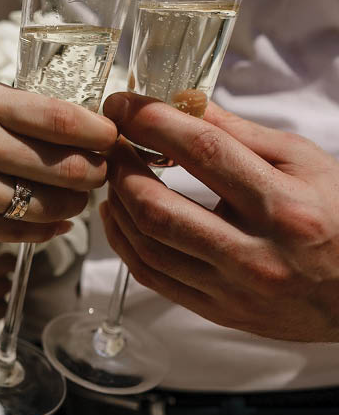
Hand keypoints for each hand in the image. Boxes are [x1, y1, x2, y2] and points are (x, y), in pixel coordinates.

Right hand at [0, 76, 116, 244]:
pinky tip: (53, 221)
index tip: (116, 137)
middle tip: (101, 171)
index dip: (102, 133)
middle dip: (96, 172)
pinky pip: (20, 233)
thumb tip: (64, 122)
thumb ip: (6, 106)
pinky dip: (47, 229)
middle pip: (67, 167)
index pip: (62, 119)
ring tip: (76, 197)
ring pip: (49, 206)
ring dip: (74, 204)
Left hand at [100, 92, 338, 341]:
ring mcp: (235, 290)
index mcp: (284, 207)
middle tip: (112, 140)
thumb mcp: (302, 162)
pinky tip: (119, 214)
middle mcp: (256, 255)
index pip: (203, 152)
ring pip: (147, 245)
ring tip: (114, 172)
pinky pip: (152, 276)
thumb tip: (179, 101)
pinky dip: (124, 241)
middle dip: (122, 166)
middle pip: (158, 207)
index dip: (153, 121)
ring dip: (118, 202)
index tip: (122, 104)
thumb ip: (238, 133)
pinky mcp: (220, 313)